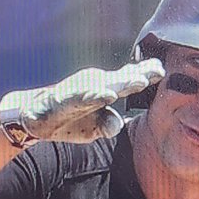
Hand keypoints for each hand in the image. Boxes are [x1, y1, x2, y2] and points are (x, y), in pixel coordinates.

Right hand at [0, 59, 163, 143]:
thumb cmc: (69, 121)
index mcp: (103, 89)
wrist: (36, 120)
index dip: (144, 75)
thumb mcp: (93, 128)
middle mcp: (93, 85)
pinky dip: (94, 95)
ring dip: (122, 83)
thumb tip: (120, 123)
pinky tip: (106, 95)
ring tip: (139, 82)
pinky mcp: (64, 98)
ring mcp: (79, 90)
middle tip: (157, 71)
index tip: (162, 72)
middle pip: (120, 79)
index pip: (127, 81)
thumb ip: (108, 125)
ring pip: (105, 85)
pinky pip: (81, 97)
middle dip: (139, 74)